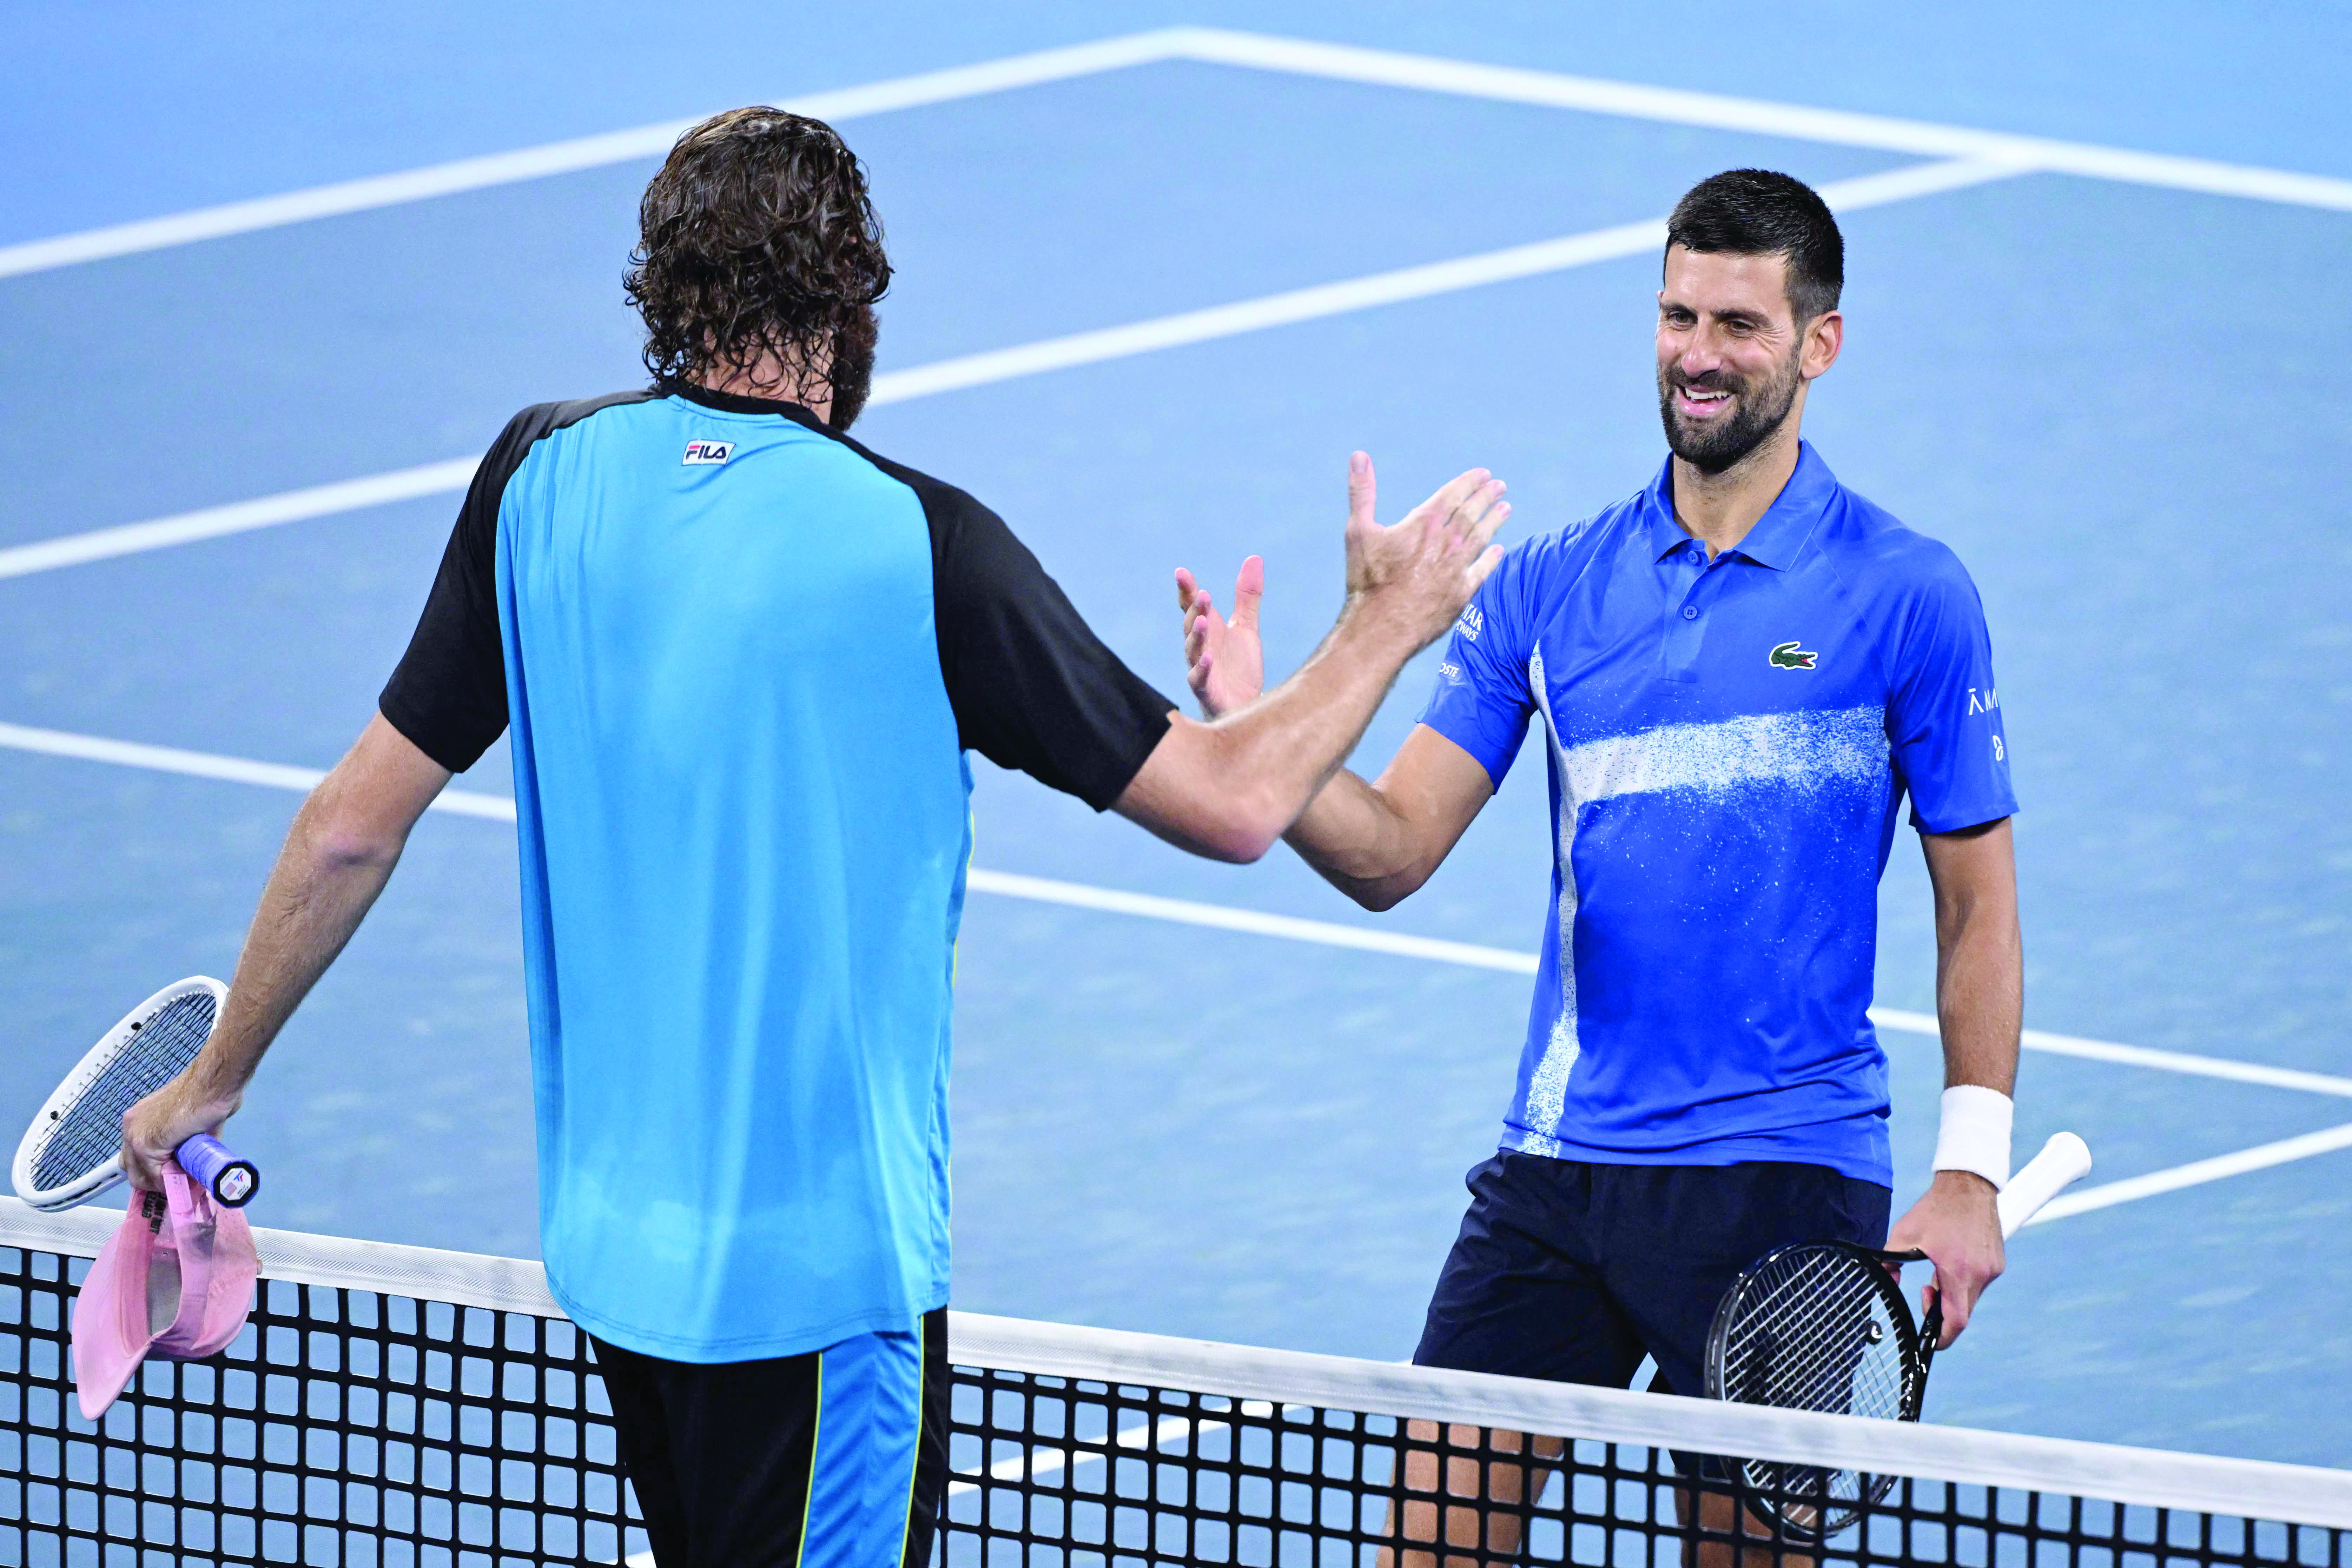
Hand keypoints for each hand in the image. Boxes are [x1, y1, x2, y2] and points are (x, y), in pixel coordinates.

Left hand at [122, 1079, 236, 1191]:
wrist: (213, 1083)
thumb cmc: (210, 1092)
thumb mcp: (191, 1120)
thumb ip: (186, 1141)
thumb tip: (195, 1160)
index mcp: (140, 1118)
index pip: (135, 1155)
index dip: (153, 1170)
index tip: (173, 1175)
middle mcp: (131, 1125)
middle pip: (131, 1169)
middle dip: (155, 1180)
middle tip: (179, 1181)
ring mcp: (136, 1135)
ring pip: (140, 1176)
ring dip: (163, 1183)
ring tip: (186, 1179)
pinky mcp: (146, 1144)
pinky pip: (153, 1176)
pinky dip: (170, 1183)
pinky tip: (186, 1178)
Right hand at [1173, 556, 1264, 717]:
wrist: (1247, 705)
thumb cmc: (1240, 667)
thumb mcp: (1246, 627)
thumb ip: (1247, 596)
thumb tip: (1254, 558)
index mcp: (1209, 629)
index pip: (1193, 606)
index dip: (1187, 590)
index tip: (1181, 572)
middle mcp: (1201, 647)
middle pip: (1191, 625)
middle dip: (1196, 610)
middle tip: (1204, 594)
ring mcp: (1201, 669)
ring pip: (1193, 650)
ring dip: (1196, 635)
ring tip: (1203, 620)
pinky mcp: (1207, 691)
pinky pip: (1199, 679)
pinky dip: (1202, 668)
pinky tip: (1209, 658)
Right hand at [1341, 452, 1507, 649]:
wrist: (1381, 628)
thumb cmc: (1367, 580)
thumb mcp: (1358, 531)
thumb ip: (1362, 491)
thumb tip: (1359, 456)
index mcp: (1424, 524)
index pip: (1454, 494)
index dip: (1470, 482)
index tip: (1483, 474)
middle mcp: (1446, 542)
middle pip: (1472, 513)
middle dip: (1486, 496)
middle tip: (1499, 486)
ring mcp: (1457, 568)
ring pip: (1482, 537)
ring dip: (1494, 521)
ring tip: (1505, 508)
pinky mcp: (1462, 593)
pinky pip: (1482, 571)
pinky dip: (1491, 558)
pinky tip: (1499, 550)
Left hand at [1886, 1169, 2003, 1347]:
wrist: (1967, 1185)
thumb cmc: (1935, 1209)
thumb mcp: (1904, 1234)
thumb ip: (1890, 1261)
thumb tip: (1884, 1280)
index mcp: (1958, 1271)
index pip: (1956, 1320)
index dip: (1942, 1337)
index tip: (1929, 1338)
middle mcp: (1981, 1274)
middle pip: (1963, 1311)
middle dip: (1942, 1311)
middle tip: (1925, 1289)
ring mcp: (1993, 1268)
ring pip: (1971, 1297)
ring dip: (1953, 1293)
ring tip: (1938, 1268)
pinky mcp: (1997, 1262)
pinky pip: (1979, 1283)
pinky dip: (1964, 1281)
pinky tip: (1952, 1261)